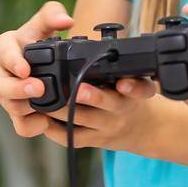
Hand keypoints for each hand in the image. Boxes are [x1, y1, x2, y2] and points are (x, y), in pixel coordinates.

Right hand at [0, 1, 75, 138]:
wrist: (42, 62)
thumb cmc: (37, 40)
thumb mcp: (44, 23)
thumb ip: (53, 14)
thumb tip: (66, 20)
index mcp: (3, 48)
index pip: (2, 53)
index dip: (12, 61)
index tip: (25, 68)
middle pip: (0, 86)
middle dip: (18, 89)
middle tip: (38, 88)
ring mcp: (6, 95)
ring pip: (9, 107)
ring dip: (25, 108)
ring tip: (44, 106)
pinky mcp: (16, 114)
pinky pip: (20, 126)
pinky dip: (32, 125)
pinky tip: (46, 121)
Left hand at [40, 77, 160, 152]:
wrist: (144, 130)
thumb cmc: (131, 98)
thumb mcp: (137, 80)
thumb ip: (121, 68)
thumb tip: (91, 46)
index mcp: (132, 92)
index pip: (139, 89)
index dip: (132, 87)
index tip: (123, 84)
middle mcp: (121, 109)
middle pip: (107, 103)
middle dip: (91, 96)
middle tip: (76, 89)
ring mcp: (107, 127)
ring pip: (83, 120)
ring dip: (62, 110)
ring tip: (44, 101)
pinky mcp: (95, 140)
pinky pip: (73, 137)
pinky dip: (56, 129)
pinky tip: (44, 120)